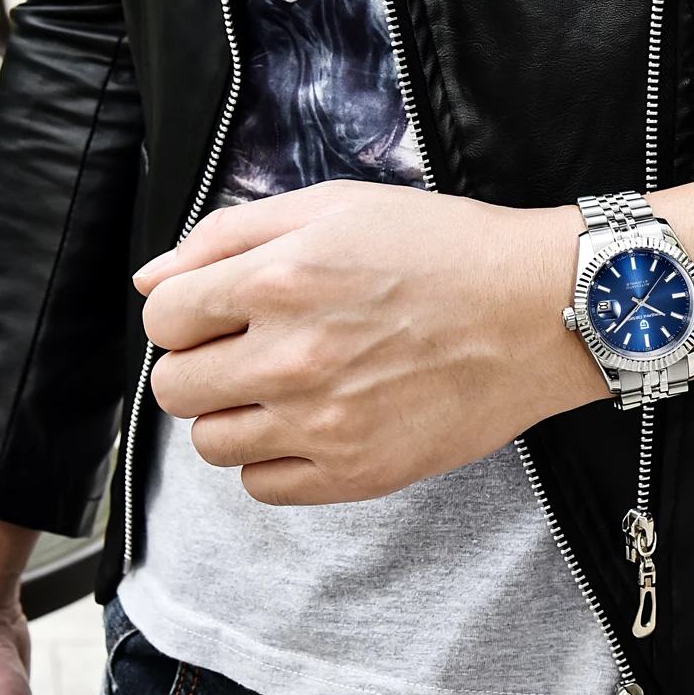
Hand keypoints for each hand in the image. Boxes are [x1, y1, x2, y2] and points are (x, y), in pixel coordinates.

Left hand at [134, 179, 693, 506]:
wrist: (540, 310)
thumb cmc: (446, 250)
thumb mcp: (335, 207)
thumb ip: (230, 234)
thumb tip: (153, 278)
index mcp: (278, 280)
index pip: (164, 318)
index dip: (187, 311)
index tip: (220, 310)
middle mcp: (291, 357)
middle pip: (174, 387)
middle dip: (201, 364)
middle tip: (251, 349)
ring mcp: (323, 423)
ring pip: (210, 443)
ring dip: (233, 415)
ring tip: (284, 389)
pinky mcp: (356, 472)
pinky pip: (262, 486)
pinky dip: (273, 459)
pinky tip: (313, 423)